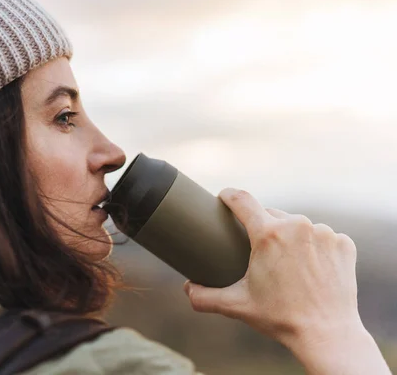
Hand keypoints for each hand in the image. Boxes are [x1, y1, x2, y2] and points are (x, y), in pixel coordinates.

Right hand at [183, 188, 389, 373]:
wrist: (327, 335)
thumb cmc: (280, 318)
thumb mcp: (236, 305)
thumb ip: (205, 297)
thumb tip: (187, 289)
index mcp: (268, 234)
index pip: (242, 200)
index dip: (229, 196)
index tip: (223, 197)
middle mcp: (297, 226)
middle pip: (270, 214)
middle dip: (261, 226)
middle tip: (257, 250)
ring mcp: (323, 233)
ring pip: (298, 225)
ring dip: (290, 236)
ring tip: (287, 263)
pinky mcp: (342, 243)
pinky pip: (322, 236)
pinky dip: (315, 247)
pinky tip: (312, 266)